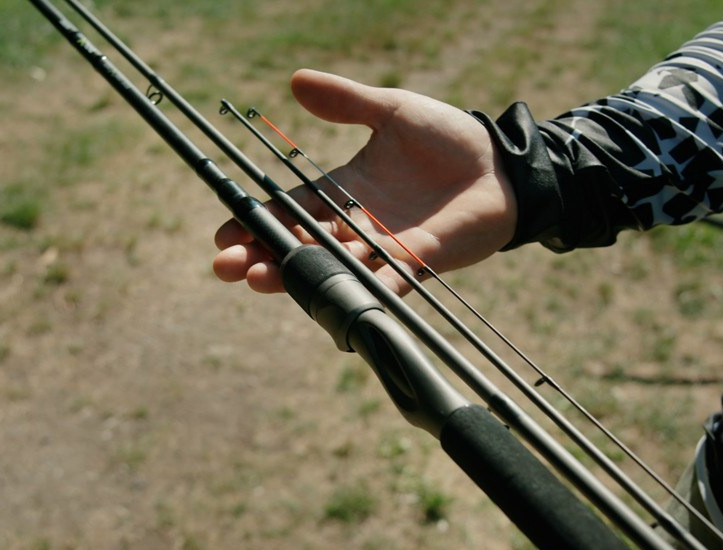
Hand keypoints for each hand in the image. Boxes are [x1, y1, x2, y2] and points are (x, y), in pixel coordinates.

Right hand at [213, 69, 515, 294]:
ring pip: (333, 267)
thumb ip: (348, 102)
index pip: (289, 208)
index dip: (256, 220)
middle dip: (262, 256)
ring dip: (298, 275)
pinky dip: (364, 288)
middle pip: (300, 244)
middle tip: (228, 267)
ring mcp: (385, 246)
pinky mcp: (417, 261)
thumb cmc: (447, 138)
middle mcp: (356, 224)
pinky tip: (336, 295)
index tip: (224, 234)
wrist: (499, 164)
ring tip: (261, 279)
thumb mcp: (393, 111)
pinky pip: (386, 279)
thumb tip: (296, 81)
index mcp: (344, 188)